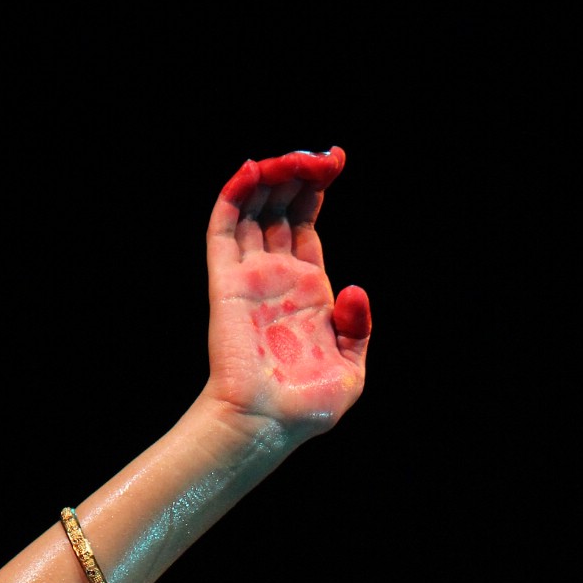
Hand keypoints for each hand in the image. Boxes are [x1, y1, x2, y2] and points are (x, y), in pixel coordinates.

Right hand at [205, 149, 370, 438]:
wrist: (269, 424)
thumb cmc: (308, 407)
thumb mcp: (352, 369)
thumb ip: (359, 327)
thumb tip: (353, 288)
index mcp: (309, 290)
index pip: (307, 224)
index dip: (317, 189)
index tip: (335, 161)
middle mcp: (278, 276)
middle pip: (282, 207)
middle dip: (298, 174)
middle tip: (320, 158)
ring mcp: (250, 277)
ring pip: (253, 208)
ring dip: (270, 176)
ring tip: (291, 160)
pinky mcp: (226, 282)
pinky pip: (224, 229)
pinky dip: (234, 195)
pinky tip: (253, 170)